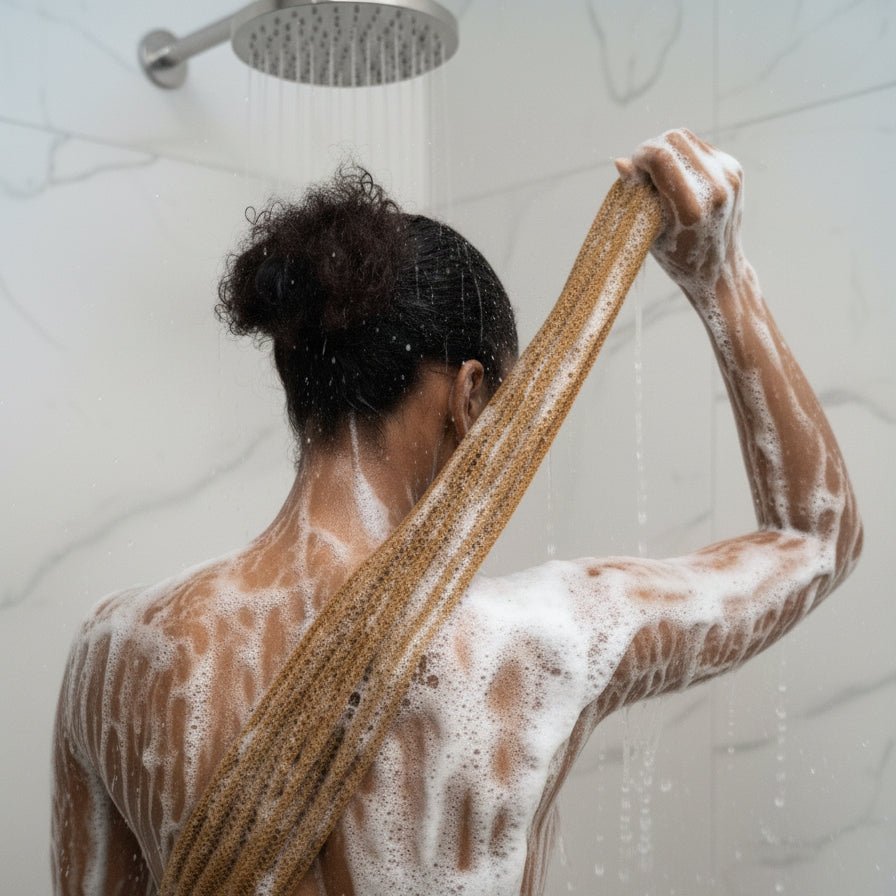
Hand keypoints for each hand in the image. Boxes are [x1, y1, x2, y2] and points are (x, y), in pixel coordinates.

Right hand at [615, 129, 744, 303]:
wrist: (720, 270)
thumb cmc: (679, 258)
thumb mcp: (650, 231)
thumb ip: (637, 195)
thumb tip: (621, 162)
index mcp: (692, 206)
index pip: (660, 156)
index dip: (639, 157)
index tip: (633, 174)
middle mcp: (715, 185)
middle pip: (674, 138)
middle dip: (651, 150)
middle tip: (644, 174)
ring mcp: (729, 175)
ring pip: (686, 138)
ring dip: (666, 151)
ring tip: (659, 177)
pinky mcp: (734, 169)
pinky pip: (699, 147)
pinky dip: (681, 157)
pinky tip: (677, 180)